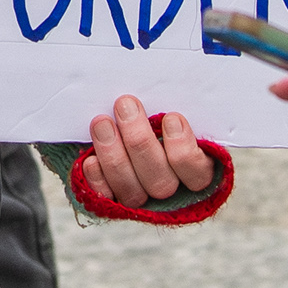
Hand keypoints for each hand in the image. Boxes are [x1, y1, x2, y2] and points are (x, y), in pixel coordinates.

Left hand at [86, 94, 215, 206]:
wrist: (123, 129)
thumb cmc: (155, 116)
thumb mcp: (169, 109)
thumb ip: (169, 107)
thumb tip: (163, 85)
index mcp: (195, 170)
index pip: (198, 173)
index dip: (184, 149)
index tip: (171, 118)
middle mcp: (171, 192)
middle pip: (161, 181)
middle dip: (140, 141)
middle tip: (125, 104)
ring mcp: (142, 201)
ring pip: (132, 191)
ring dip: (114, 155)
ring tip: (101, 122)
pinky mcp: (114, 203)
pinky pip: (106, 198)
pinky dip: (98, 179)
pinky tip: (90, 159)